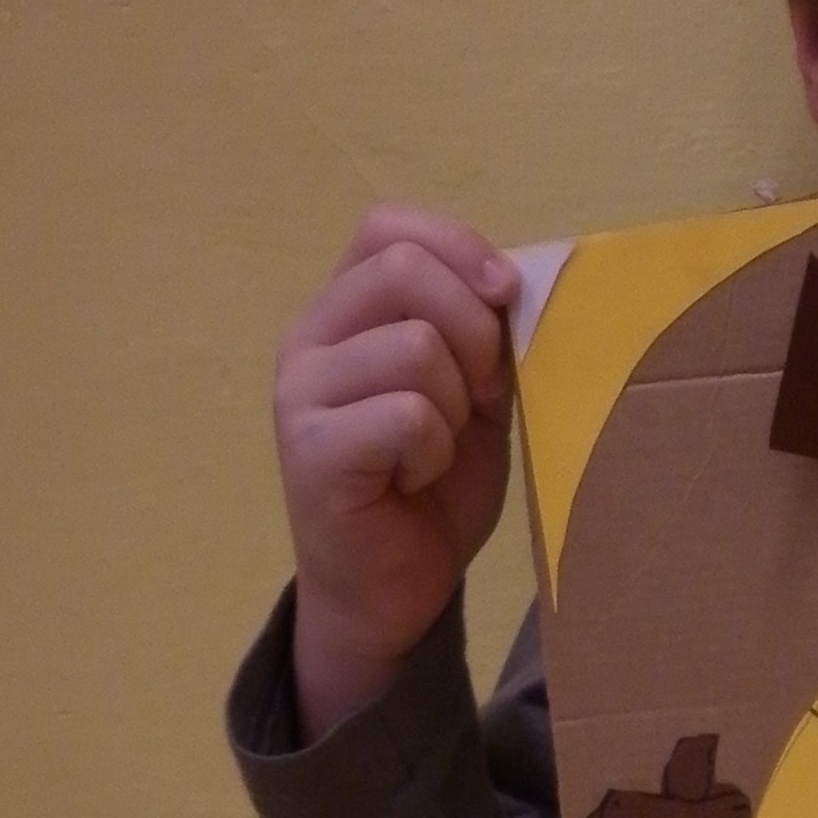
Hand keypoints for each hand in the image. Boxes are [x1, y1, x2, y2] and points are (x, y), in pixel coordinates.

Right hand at [273, 206, 517, 738]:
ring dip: (453, 405)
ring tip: (434, 450)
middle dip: (473, 330)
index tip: (507, 297)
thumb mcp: (472, 395)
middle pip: (404, 270)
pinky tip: (413, 480)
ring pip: (413, 345)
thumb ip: (483, 335)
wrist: (389, 591)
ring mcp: (300, 392)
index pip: (388, 226)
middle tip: (478, 397)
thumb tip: (516, 282)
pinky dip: (433, 451)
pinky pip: (405, 414)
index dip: (459, 247)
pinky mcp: (309, 450)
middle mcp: (309, 338)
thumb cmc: (430, 490)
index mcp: (345, 310)